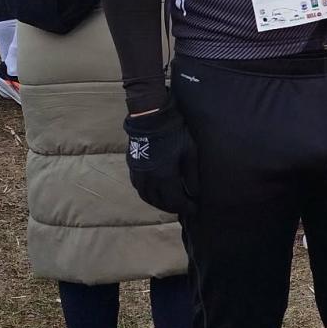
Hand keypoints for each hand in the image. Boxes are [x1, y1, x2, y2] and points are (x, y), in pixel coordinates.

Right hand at [123, 101, 198, 216]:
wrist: (152, 118)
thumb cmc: (174, 134)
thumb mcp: (189, 153)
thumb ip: (192, 175)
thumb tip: (194, 193)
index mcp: (165, 176)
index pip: (175, 201)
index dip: (186, 208)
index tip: (194, 209)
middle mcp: (149, 179)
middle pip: (160, 202)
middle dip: (172, 208)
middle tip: (183, 208)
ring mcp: (138, 174)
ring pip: (146, 197)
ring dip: (158, 203)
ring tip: (169, 203)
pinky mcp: (132, 167)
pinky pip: (138, 187)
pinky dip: (147, 194)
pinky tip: (154, 192)